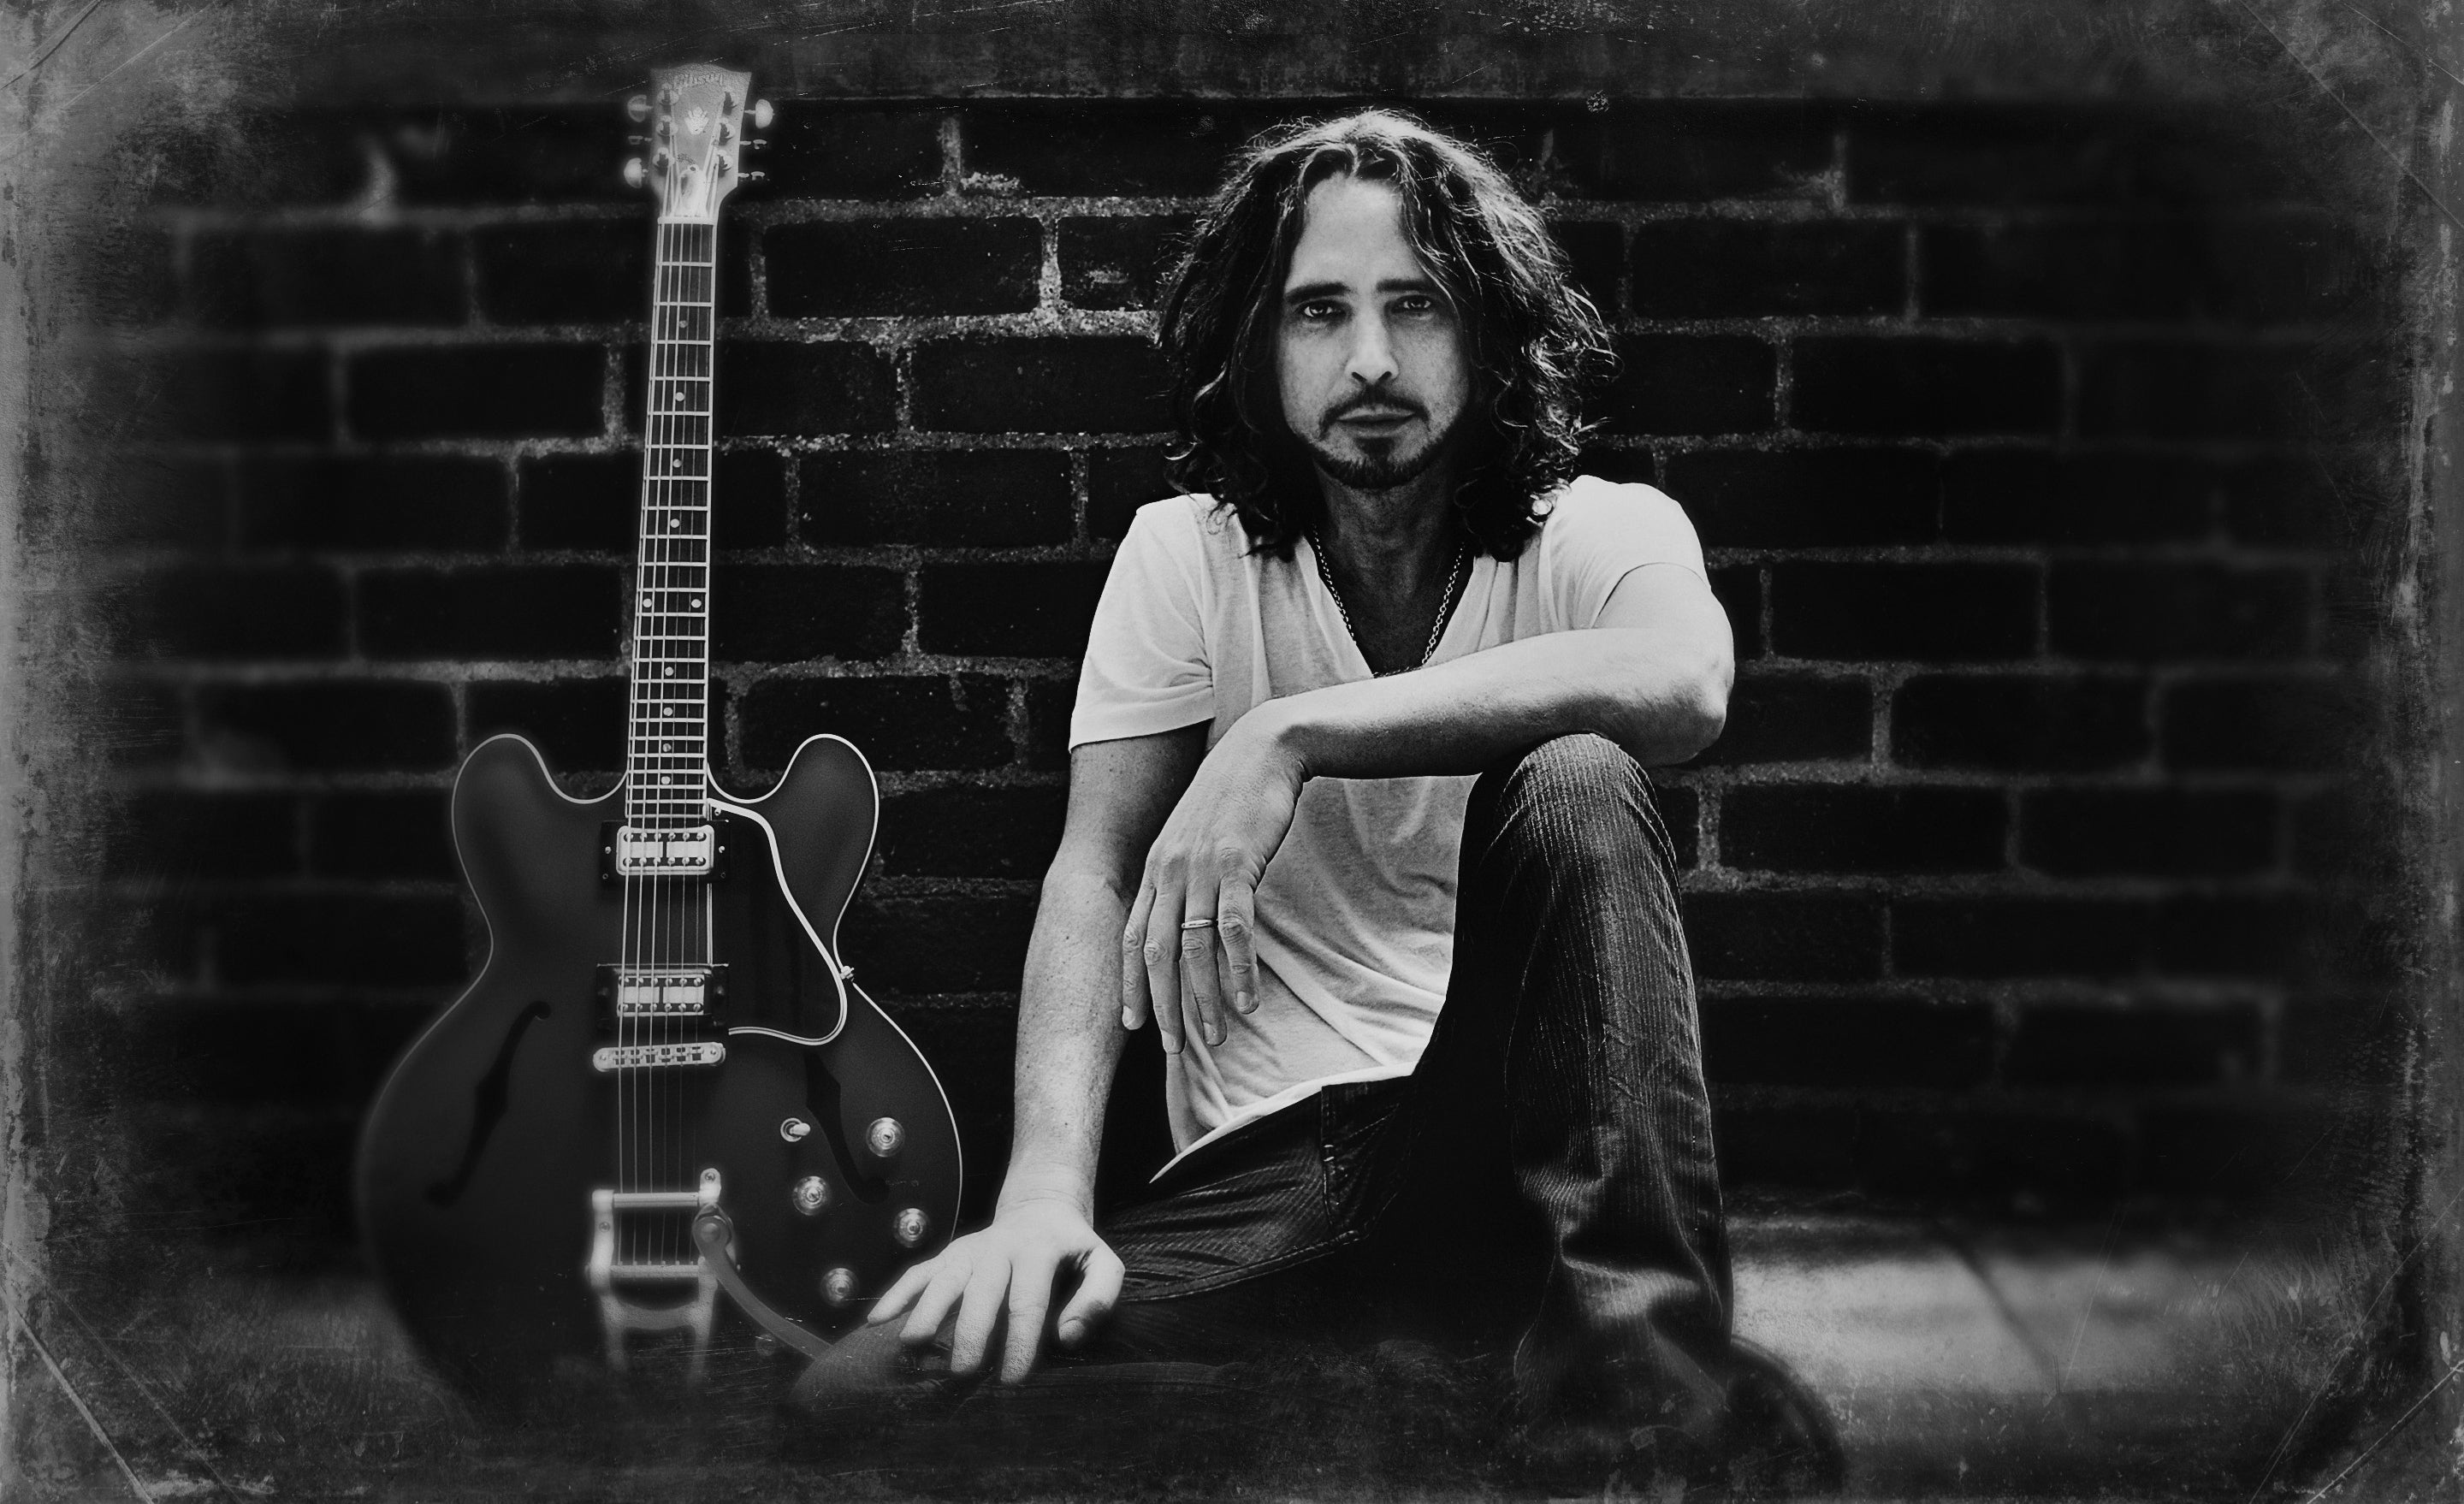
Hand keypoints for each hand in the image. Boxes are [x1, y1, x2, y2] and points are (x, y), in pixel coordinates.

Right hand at [866, 1195, 1124, 1382]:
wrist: (1041, 1207)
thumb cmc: (1073, 1249)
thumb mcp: (1103, 1263)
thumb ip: (1098, 1297)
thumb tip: (1068, 1336)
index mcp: (1038, 1251)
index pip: (1028, 1300)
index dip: (1021, 1341)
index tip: (1014, 1379)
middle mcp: (999, 1248)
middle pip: (981, 1292)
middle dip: (970, 1332)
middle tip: (962, 1373)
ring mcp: (969, 1250)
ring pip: (944, 1278)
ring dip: (926, 1311)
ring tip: (911, 1345)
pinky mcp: (949, 1255)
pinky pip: (919, 1272)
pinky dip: (896, 1294)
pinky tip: (876, 1322)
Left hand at [1119, 710, 1305, 1052]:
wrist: (1262, 751)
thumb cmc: (1233, 797)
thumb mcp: (1195, 837)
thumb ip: (1186, 875)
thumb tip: (1191, 919)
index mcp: (1156, 868)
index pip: (1132, 938)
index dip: (1130, 984)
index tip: (1133, 1024)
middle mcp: (1170, 872)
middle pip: (1156, 954)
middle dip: (1163, 1007)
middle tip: (1174, 1050)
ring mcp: (1201, 868)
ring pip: (1192, 949)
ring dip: (1202, 1000)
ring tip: (1215, 1038)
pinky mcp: (1237, 864)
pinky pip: (1233, 930)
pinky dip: (1238, 970)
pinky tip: (1247, 1000)